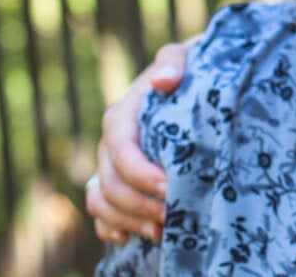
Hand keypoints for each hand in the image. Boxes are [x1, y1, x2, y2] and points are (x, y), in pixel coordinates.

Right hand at [86, 41, 189, 242]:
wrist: (193, 79)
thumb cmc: (191, 69)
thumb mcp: (185, 57)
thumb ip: (172, 61)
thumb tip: (164, 80)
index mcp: (122, 116)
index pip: (121, 151)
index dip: (140, 173)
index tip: (169, 186)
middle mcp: (110, 144)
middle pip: (110, 184)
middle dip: (139, 204)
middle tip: (173, 215)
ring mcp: (111, 166)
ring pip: (102, 201)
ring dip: (127, 220)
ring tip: (162, 230)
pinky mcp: (119, 181)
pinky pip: (102, 211)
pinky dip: (111, 228)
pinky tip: (131, 238)